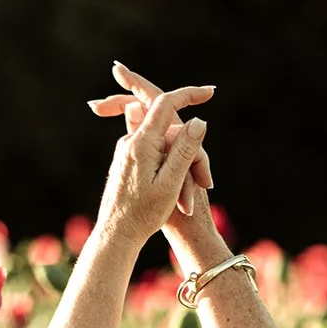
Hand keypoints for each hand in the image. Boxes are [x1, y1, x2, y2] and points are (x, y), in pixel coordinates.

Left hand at [95, 89, 211, 248]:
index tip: (210, 92)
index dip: (189, 95)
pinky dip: (171, 174)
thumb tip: (198, 121)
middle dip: (192, 155)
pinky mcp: (128, 162)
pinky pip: (156, 157)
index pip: (166, 104)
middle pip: (171, 133)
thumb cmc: (143, 214)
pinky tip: (177, 200)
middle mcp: (131, 142)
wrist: (116, 235)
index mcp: (141, 143)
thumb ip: (184, 150)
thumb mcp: (171, 183)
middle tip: (206, 184)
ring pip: (165, 147)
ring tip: (187, 203)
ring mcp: (128, 151)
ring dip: (182, 170)